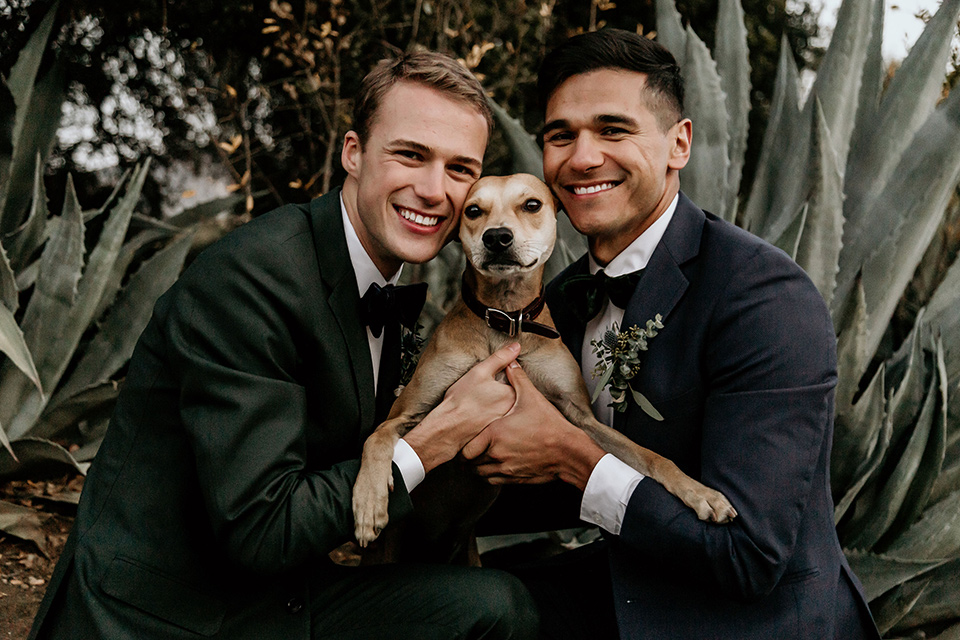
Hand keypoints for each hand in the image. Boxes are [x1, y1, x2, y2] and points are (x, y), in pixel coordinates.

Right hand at [404, 342, 519, 472]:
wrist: (448, 428)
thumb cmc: (461, 401)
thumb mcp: (480, 372)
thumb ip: (500, 358)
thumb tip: (516, 347)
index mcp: (513, 395)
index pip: (515, 379)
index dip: (500, 376)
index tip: (487, 381)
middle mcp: (513, 411)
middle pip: (510, 394)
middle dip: (499, 391)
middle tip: (480, 394)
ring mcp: (506, 423)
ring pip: (504, 407)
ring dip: (495, 404)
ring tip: (478, 404)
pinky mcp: (496, 432)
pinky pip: (497, 419)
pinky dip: (489, 415)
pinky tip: (477, 415)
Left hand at [461, 361, 604, 489]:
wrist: (568, 450)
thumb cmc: (549, 425)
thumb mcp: (532, 398)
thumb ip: (518, 379)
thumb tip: (510, 362)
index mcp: (495, 434)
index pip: (466, 448)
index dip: (464, 444)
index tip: (465, 438)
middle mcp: (497, 454)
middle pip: (470, 462)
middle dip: (468, 456)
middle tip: (469, 448)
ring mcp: (505, 469)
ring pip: (480, 474)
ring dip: (477, 466)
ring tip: (479, 457)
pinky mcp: (515, 479)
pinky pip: (492, 481)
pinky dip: (489, 475)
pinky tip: (493, 466)